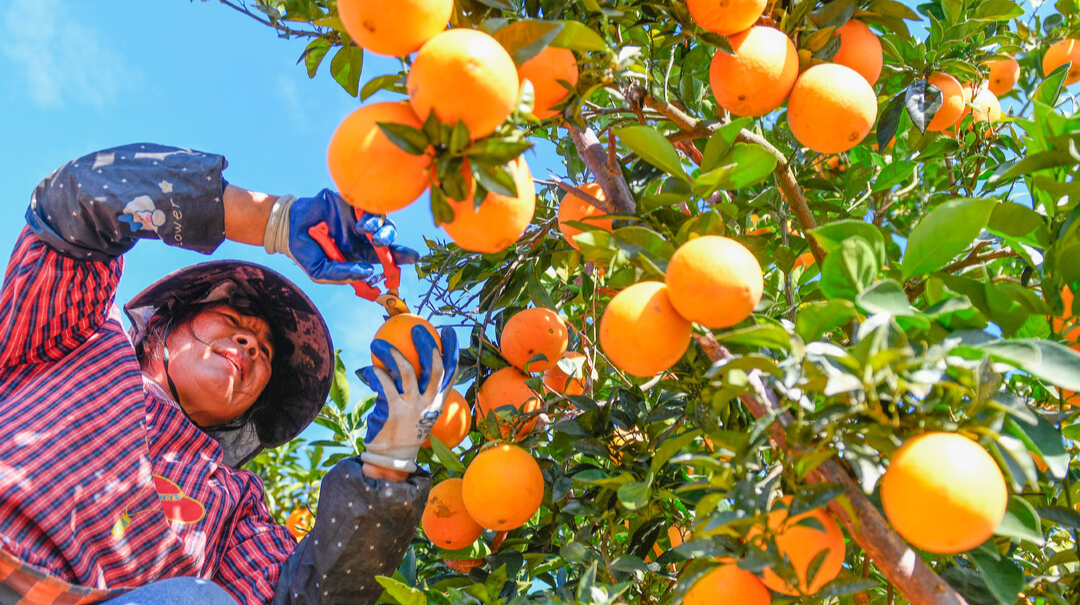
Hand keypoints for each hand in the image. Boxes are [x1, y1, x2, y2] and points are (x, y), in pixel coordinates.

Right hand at [264, 189, 418, 283]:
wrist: (287, 227)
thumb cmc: (304, 251)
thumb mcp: (320, 271)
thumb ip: (342, 273)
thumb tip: (368, 273)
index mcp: (359, 253)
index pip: (384, 258)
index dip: (399, 258)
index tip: (413, 259)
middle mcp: (362, 236)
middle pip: (388, 239)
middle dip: (398, 247)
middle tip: (401, 252)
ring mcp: (358, 218)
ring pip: (383, 222)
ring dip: (382, 230)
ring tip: (369, 234)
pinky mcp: (351, 203)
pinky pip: (369, 205)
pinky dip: (370, 214)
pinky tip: (361, 223)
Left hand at [358, 325, 458, 473]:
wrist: (392, 459)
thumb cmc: (404, 431)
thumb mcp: (419, 412)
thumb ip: (419, 391)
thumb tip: (411, 363)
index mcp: (437, 402)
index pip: (450, 372)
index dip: (451, 350)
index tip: (448, 331)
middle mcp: (428, 403)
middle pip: (434, 367)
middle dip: (427, 345)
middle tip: (417, 329)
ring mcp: (411, 406)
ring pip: (406, 371)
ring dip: (392, 353)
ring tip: (378, 343)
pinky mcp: (392, 411)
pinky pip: (384, 384)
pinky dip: (375, 373)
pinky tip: (368, 369)